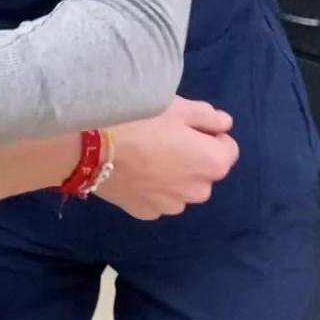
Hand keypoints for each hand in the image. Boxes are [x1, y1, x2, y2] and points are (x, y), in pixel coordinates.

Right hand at [92, 97, 238, 219]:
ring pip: (180, 188)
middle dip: (192, 158)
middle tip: (163, 139)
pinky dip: (150, 187)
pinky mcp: (145, 213)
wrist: (91, 147)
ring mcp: (171, 206)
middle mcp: (199, 191)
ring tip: (144, 156)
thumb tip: (224, 124)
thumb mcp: (178, 106)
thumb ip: (208, 116)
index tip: (186, 125)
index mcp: (213, 163)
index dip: (209, 134)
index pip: (227, 148)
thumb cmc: (140, 120)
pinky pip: (157, 198)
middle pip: (203, 171)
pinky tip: (132, 171)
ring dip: (172, 175)